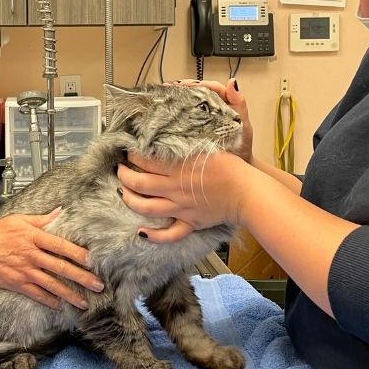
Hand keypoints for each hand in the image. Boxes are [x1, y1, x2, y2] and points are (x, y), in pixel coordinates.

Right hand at [0, 210, 103, 309]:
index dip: (79, 254)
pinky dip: (49, 300)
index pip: (62, 246)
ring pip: (52, 284)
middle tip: (98, 285)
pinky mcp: (17, 283)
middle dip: (82, 277)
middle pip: (62, 267)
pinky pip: (37, 293)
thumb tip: (60, 212)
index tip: (93, 261)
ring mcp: (25, 270)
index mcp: (34, 237)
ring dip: (70, 294)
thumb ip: (42, 219)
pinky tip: (60, 305)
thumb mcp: (19, 219)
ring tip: (84, 302)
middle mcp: (33, 255)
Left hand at [118, 150, 254, 242]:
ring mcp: (180, 207)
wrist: (248, 192)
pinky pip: (169, 234)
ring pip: (146, 207)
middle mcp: (174, 188)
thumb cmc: (231, 165)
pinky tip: (141, 233)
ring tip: (122, 192)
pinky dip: (153, 236)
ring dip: (129, 199)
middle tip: (120, 169)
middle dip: (124, 175)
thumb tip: (170, 131)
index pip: (145, 160)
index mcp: (177, 167)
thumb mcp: (207, 144)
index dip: (132, 154)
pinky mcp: (190, 222)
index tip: (128, 150)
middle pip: (139, 182)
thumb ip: (187, 140)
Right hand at [170, 78, 253, 161]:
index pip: (210, 88)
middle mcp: (213, 107)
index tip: (184, 85)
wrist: (237, 164)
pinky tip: (166, 111)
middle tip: (169, 87)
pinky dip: (176, 112)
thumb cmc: (242, 145)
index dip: (197, 84)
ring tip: (164, 95)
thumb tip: (232, 81)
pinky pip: (186, 117)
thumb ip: (239, 103)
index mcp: (225, 102)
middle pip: (197, 92)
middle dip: (183, 87)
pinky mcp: (195, 128)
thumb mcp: (243, 123)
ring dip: (177, 97)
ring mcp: (203, 118)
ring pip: (190, 102)